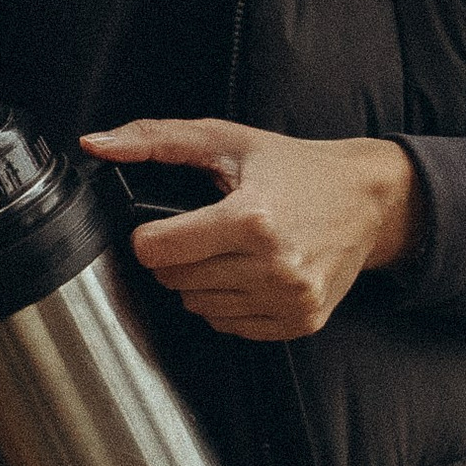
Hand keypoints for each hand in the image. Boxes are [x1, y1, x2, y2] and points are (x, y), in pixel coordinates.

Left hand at [86, 117, 415, 341]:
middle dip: (176, 256)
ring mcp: (290, 299)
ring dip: (201, 281)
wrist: (369, 199)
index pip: (156, 251)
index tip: (164, 224)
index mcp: (252, 218)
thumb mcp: (226, 139)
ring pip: (198, 306)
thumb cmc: (296, 168)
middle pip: (174, 281)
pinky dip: (228, 302)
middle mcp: (274, 266)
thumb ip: (154, 139)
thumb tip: (96, 145)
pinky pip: (230, 326)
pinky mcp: (300, 322)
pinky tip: (248, 272)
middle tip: (202, 231)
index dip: (149, 235)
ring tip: (229, 249)